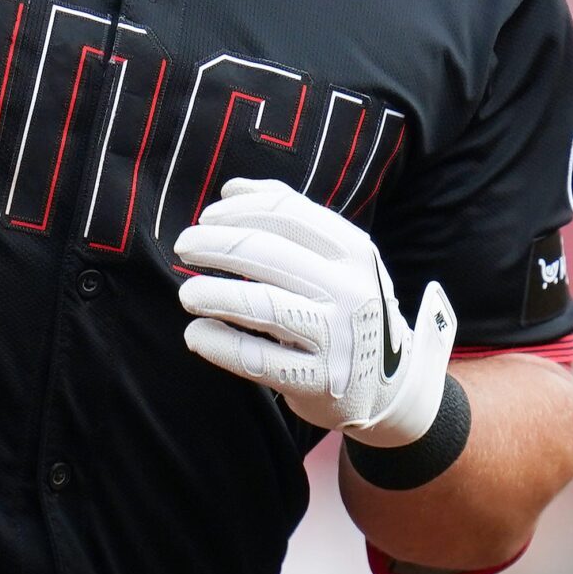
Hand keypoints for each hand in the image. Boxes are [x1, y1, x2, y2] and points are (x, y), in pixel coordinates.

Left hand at [173, 178, 456, 446]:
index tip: (207, 218)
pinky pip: (256, 358)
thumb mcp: (338, 259)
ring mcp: (337, 338)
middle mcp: (350, 290)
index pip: (288, 213)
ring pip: (261, 305)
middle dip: (215, 245)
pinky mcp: (317, 381)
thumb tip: (231, 189)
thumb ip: (292, 218)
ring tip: (187, 293)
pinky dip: (219, 343)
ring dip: (213, 293)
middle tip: (184, 247)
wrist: (389, 384)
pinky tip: (196, 333)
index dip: (239, 211)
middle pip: (268, 253)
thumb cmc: (348, 308)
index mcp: (355, 252)